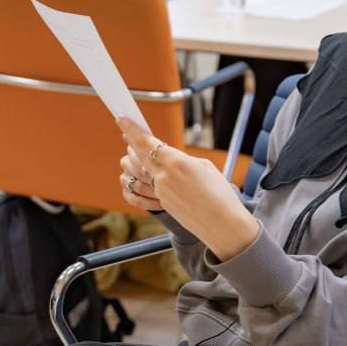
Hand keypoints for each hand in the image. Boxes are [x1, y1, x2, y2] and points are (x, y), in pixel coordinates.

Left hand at [117, 118, 259, 260]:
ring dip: (129, 162)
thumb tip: (169, 158)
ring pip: (133, 174)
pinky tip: (128, 179)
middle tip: (127, 135)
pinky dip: (131, 184)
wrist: (224, 224)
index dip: (131, 130)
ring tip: (130, 155)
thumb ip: (182, 159)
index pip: (146, 142)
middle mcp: (163, 176)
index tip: (122, 120)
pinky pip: (138, 193)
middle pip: (138, 156)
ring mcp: (160, 192)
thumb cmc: (220, 193)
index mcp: (176, 162)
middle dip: (131, 144)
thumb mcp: (204, 167)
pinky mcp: (161, 205)